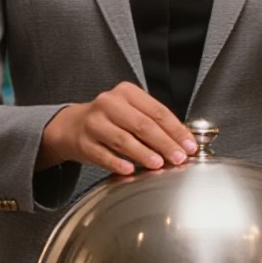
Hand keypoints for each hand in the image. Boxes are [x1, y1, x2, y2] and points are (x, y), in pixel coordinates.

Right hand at [40, 82, 195, 175]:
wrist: (72, 125)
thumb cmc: (109, 119)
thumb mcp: (130, 111)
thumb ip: (154, 122)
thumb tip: (182, 141)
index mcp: (127, 92)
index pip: (157, 111)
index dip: (176, 130)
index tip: (188, 145)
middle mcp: (109, 103)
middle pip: (142, 125)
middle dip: (164, 143)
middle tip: (178, 157)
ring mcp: (94, 122)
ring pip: (123, 139)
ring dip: (144, 154)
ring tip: (159, 164)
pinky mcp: (83, 142)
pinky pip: (103, 155)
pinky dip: (118, 163)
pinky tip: (130, 170)